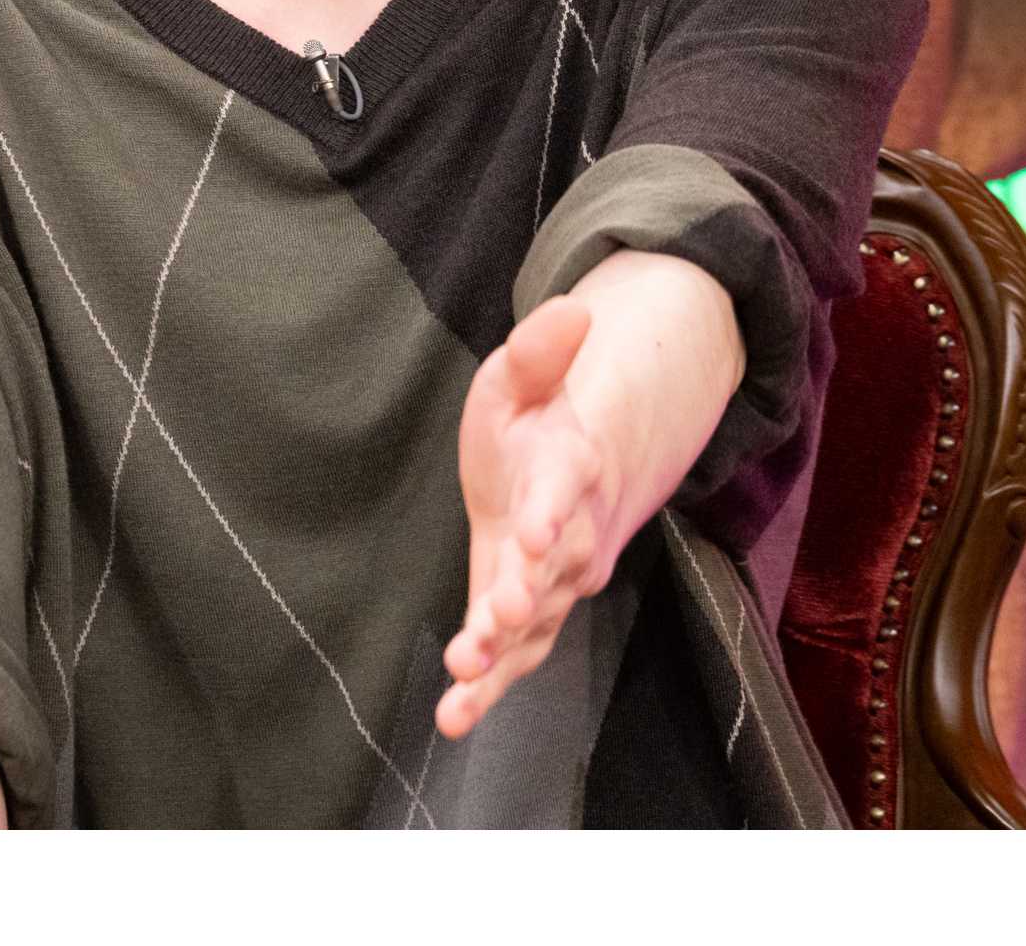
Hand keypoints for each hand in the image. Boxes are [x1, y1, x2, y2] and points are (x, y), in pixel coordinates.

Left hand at [438, 294, 628, 739]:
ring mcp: (552, 581)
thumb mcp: (525, 373)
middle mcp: (570, 532)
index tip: (535, 533)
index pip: (563, 489)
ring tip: (464, 678)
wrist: (566, 470)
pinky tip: (452, 718)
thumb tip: (573, 309)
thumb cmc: (535, 421)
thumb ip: (540, 349)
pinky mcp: (528, 615)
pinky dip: (487, 688)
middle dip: (524, 594)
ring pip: (534, 622)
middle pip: (551, 569)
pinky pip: (514, 656)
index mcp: (569, 467)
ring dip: (501, 653)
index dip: (551, 512)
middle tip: (496, 617)